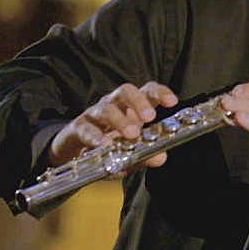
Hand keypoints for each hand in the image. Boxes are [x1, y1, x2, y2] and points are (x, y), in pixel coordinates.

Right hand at [49, 82, 177, 170]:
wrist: (76, 157)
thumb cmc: (110, 148)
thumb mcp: (130, 154)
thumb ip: (145, 156)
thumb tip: (160, 158)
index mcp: (131, 108)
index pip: (147, 91)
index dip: (160, 93)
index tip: (172, 102)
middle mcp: (113, 105)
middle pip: (125, 91)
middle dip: (139, 102)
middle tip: (150, 117)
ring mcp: (94, 114)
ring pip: (106, 108)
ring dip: (120, 120)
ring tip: (131, 134)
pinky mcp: (78, 128)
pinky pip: (86, 128)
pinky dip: (96, 137)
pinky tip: (104, 146)